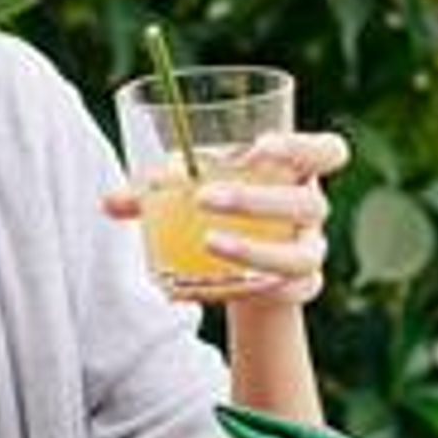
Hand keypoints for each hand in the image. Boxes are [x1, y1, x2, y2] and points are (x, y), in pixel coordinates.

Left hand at [104, 128, 351, 307]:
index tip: (258, 146)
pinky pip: (295, 291)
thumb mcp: (190, 188)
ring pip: (302, 255)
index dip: (302, 146)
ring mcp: (310, 249)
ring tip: (208, 244)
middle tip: (203, 199)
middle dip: (256, 201)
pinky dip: (262, 291)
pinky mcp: (301, 286)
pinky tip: (223, 287)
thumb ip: (154, 190)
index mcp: (295, 170)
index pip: (328, 151)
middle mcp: (310, 208)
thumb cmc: (215, 204)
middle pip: (308, 203)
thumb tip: (109, 202)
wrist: (239, 261)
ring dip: (255, 250)